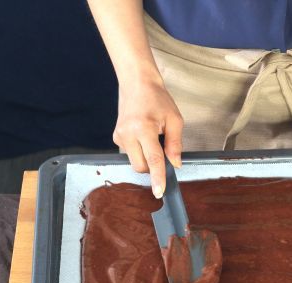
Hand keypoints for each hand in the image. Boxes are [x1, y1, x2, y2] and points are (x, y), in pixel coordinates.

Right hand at [113, 77, 182, 198]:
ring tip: (152, 137)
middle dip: (153, 166)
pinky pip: (130, 154)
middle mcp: (128, 134)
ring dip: (146, 157)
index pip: (153, 160)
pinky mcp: (116, 137)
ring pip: (135, 162)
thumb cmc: (157, 98)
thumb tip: (175, 164)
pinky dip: (140, 150)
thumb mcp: (174, 119)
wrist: (136, 83)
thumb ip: (175, 144)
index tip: (159, 191)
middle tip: (163, 149)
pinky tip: (143, 135)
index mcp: (144, 128)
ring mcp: (119, 136)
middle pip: (141, 166)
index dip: (158, 177)